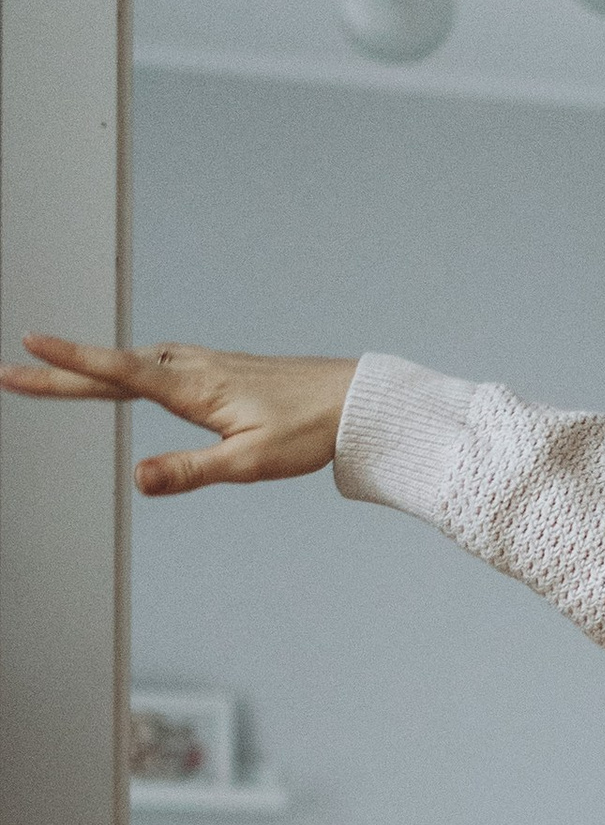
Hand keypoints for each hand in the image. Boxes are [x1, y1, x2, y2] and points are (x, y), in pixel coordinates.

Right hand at [0, 333, 355, 492]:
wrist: (351, 400)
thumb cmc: (307, 431)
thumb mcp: (248, 464)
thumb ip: (189, 471)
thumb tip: (137, 479)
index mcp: (192, 388)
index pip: (118, 371)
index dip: (71, 362)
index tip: (29, 345)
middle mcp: (190, 368)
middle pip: (112, 369)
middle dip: (60, 372)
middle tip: (10, 374)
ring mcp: (202, 365)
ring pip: (132, 363)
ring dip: (90, 368)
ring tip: (49, 372)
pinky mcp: (214, 369)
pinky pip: (155, 364)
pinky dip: (124, 367)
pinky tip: (124, 372)